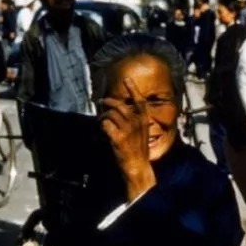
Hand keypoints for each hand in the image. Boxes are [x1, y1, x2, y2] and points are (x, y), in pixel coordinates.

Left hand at [99, 76, 155, 199]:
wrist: (138, 166)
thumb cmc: (139, 151)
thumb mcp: (143, 133)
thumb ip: (135, 122)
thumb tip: (121, 112)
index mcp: (144, 120)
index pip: (139, 100)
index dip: (133, 88)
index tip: (127, 79)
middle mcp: (136, 122)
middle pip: (119, 105)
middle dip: (108, 102)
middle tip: (101, 102)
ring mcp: (127, 130)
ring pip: (110, 114)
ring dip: (103, 116)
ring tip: (101, 121)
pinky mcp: (118, 137)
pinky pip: (105, 124)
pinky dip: (102, 126)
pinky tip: (103, 130)